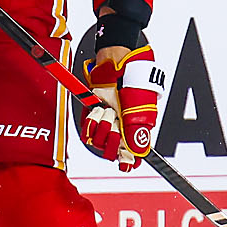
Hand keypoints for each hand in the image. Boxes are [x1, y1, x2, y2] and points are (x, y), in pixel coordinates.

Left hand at [82, 42, 165, 171]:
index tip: (124, 160)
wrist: (116, 66)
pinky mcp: (92, 116)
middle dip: (112, 138)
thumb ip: (137, 133)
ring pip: (98, 142)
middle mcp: (120, 130)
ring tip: (108, 110)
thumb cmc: (133, 84)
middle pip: (112, 152)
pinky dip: (91, 122)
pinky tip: (97, 111)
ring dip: (102, 125)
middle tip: (116, 122)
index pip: (131, 156)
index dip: (127, 160)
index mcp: (136, 131)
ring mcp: (105, 123)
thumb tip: (138, 155)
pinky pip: (87, 131)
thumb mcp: (140, 109)